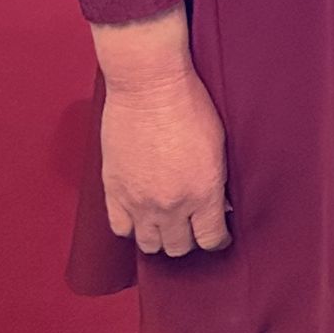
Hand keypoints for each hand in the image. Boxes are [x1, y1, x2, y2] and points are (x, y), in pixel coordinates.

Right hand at [100, 68, 230, 256]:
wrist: (149, 85)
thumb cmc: (188, 104)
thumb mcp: (218, 144)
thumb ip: (217, 181)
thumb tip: (219, 203)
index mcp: (202, 192)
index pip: (211, 239)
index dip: (217, 240)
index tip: (218, 235)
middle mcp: (171, 205)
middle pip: (179, 247)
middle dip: (189, 239)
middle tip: (191, 226)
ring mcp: (139, 201)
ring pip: (149, 245)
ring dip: (159, 238)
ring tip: (165, 224)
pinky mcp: (114, 191)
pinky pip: (120, 228)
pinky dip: (131, 226)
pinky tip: (140, 216)